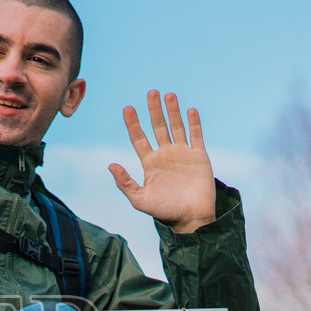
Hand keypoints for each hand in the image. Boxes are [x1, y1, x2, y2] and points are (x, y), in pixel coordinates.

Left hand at [108, 91, 216, 233]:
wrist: (191, 219)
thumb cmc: (164, 211)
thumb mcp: (139, 199)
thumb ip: (125, 182)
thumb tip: (110, 164)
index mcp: (150, 163)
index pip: (139, 138)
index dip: (133, 123)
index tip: (128, 108)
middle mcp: (165, 155)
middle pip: (158, 127)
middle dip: (154, 110)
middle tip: (151, 92)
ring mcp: (183, 154)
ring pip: (176, 127)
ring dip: (173, 111)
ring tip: (168, 95)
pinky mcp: (199, 157)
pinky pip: (196, 135)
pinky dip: (194, 123)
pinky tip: (190, 110)